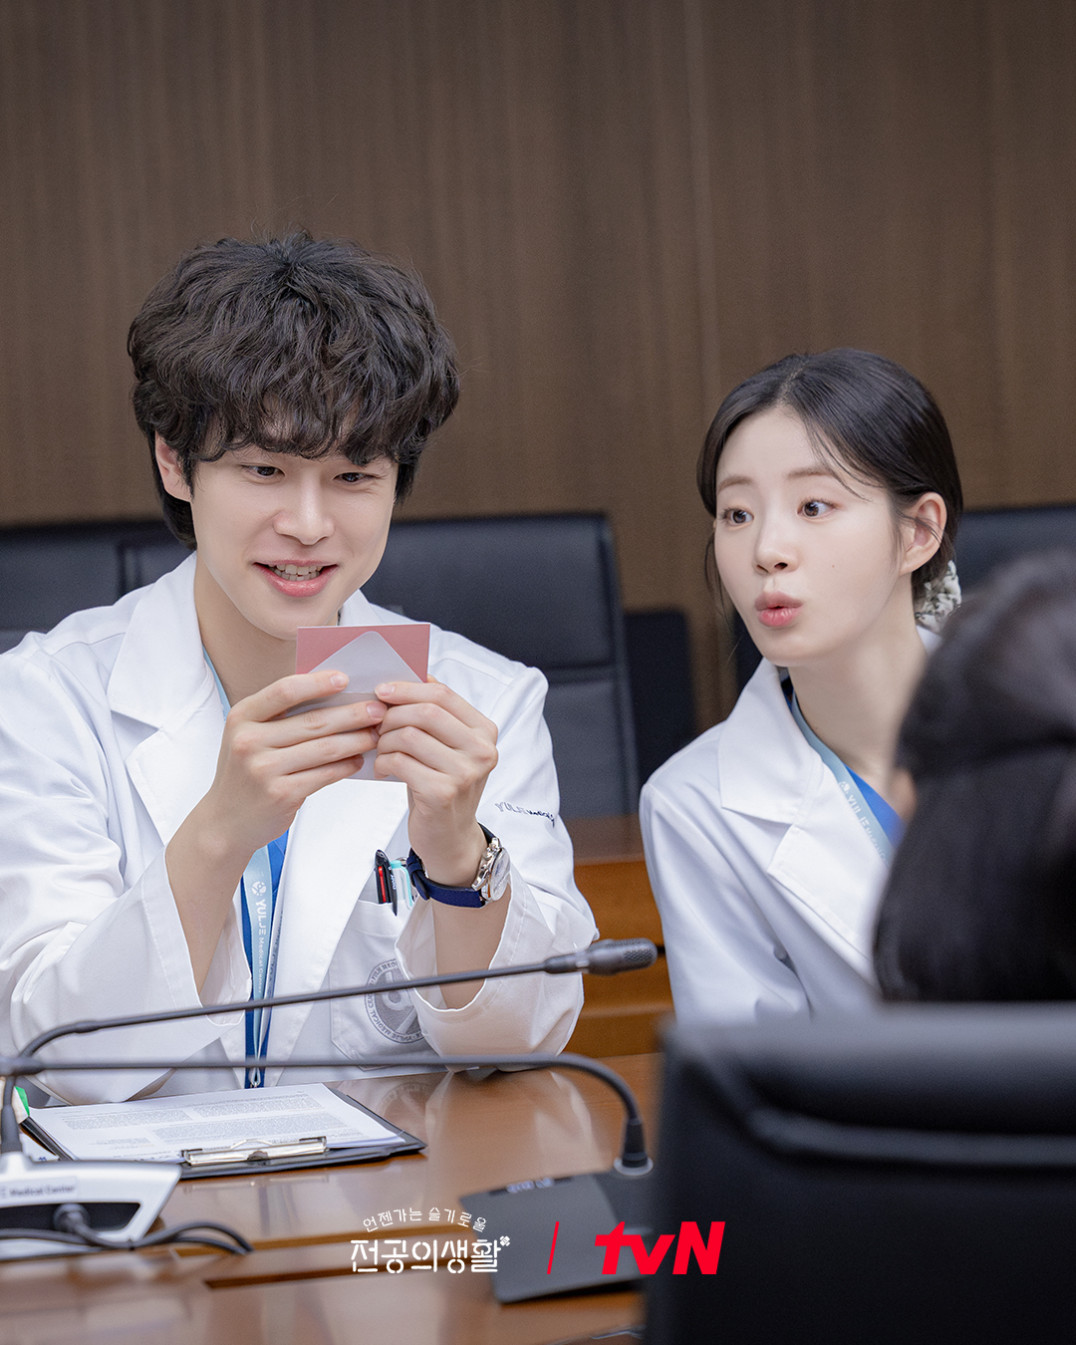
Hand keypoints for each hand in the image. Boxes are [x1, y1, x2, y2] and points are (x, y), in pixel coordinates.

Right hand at [168, 668, 385, 985]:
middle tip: (378, 708)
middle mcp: (249, 741)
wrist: (225, 822)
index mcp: (242, 716)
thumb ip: (281, 715)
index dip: (318, 682)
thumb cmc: (246, 772)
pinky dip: (346, 766)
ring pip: (325, 748)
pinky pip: (325, 774)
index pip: (285, 690)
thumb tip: (335, 691)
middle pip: (313, 720)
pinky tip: (360, 760)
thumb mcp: (250, 736)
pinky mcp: (281, 794)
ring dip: (356, 739)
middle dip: (352, 712)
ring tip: (376, 734)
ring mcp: (264, 769)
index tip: (346, 678)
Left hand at [372, 678, 497, 884]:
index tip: (382, 689)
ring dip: (385, 741)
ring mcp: (465, 773)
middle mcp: (481, 750)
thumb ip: (433, 715)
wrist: (449, 836)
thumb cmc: (440, 784)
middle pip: (426, 712)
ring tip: (381, 750)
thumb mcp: (445, 746)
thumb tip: (405, 676)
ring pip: (409, 736)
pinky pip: (401, 762)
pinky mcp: (444, 793)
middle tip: (376, 725)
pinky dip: (384, 762)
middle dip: (392, 714)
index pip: (443, 694)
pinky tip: (383, 769)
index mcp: (484, 731)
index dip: (408, 687)